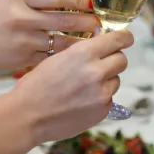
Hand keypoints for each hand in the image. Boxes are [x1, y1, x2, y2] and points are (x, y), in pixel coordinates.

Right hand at [0, 0, 98, 72]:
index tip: (94, 2)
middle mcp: (22, 18)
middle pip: (65, 19)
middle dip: (88, 22)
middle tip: (101, 23)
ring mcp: (24, 40)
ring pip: (63, 41)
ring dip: (82, 41)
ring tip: (96, 40)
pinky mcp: (25, 59)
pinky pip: (53, 56)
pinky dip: (68, 55)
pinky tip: (78, 55)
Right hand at [7, 30, 133, 143]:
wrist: (26, 116)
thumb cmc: (36, 85)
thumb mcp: (57, 57)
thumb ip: (82, 51)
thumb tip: (101, 43)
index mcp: (84, 53)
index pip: (118, 39)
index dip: (124, 38)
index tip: (126, 38)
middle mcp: (97, 71)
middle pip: (122, 59)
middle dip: (114, 59)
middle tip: (101, 64)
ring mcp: (102, 93)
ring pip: (116, 80)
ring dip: (107, 80)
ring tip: (84, 87)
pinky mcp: (102, 111)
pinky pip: (109, 98)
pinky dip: (101, 98)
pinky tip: (82, 101)